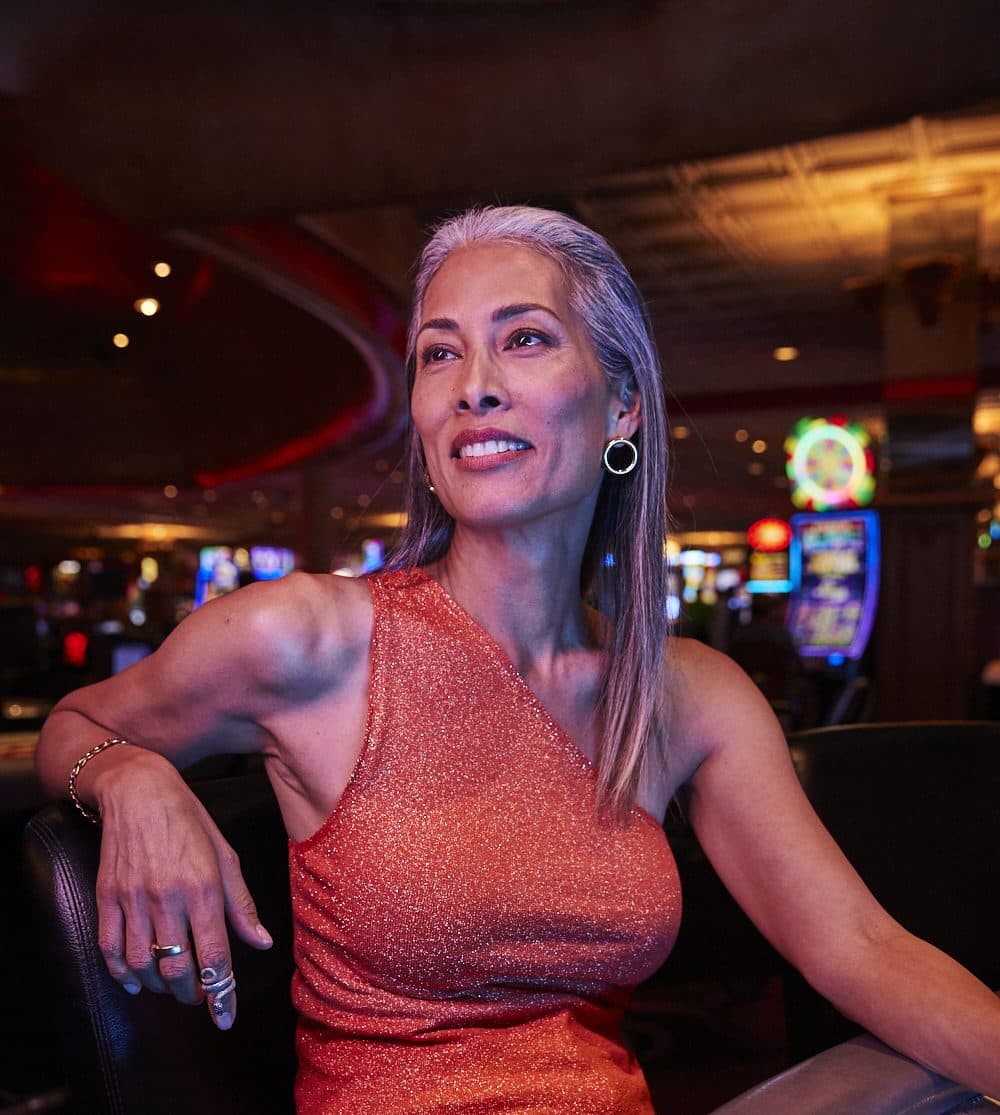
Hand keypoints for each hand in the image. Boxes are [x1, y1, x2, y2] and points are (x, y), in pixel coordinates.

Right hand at [93, 753, 271, 1029]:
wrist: (139, 791)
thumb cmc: (190, 820)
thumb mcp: (225, 856)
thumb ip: (242, 904)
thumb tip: (262, 943)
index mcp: (202, 887)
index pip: (215, 955)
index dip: (221, 994)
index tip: (224, 1018)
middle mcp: (167, 897)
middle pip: (177, 969)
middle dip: (191, 995)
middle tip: (200, 998)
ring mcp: (133, 898)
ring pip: (142, 965)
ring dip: (159, 987)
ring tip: (173, 987)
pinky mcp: (107, 896)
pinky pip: (110, 948)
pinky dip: (121, 973)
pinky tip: (135, 980)